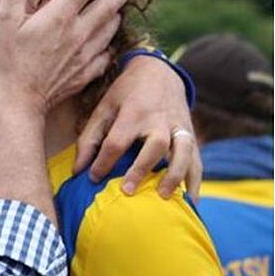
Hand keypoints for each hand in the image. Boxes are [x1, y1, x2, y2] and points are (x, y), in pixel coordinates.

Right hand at [0, 0, 142, 114]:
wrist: (19, 100)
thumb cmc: (7, 58)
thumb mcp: (4, 17)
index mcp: (60, 16)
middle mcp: (79, 33)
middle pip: (110, 4)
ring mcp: (85, 55)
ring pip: (111, 29)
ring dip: (117, 14)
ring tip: (119, 8)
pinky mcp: (85, 73)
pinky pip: (106, 55)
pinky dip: (109, 44)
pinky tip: (106, 43)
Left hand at [73, 54, 202, 200]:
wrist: (159, 72)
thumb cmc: (126, 95)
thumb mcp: (104, 108)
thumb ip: (90, 138)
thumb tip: (78, 170)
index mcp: (133, 112)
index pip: (117, 140)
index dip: (103, 161)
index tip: (92, 178)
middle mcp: (159, 120)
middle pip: (155, 145)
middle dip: (141, 168)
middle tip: (127, 191)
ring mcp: (179, 127)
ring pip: (183, 152)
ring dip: (175, 175)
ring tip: (164, 198)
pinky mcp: (191, 135)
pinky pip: (197, 160)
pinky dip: (195, 181)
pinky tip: (190, 203)